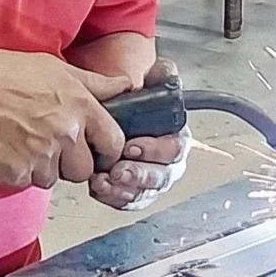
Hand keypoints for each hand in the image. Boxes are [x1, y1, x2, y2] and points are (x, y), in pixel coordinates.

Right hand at [0, 50, 124, 189]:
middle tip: (49, 145)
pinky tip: (6, 149)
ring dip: (42, 168)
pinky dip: (17, 171)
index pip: (113, 143)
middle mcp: (66, 134)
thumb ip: (95, 83)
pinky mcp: (18, 174)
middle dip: (70, 163)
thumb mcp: (57, 68)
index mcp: (81, 108)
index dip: (105, 149)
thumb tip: (125, 85)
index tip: (96, 149)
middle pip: (84, 170)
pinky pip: (26, 182)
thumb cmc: (4, 73)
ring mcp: (42, 156)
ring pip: (54, 179)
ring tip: (22, 142)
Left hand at [85, 60, 191, 212]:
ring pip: (143, 192)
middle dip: (139, 175)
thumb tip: (167, 75)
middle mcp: (168, 162)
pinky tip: (98, 187)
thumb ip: (162, 76)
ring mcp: (150, 180)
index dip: (155, 150)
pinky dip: (112, 197)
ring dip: (123, 189)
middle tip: (118, 170)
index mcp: (177, 137)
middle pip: (161, 177)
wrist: (117, 113)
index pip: (174, 149)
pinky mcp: (133, 192)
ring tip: (103, 181)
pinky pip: (126, 200)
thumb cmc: (138, 102)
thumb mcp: (151, 81)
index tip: (132, 146)